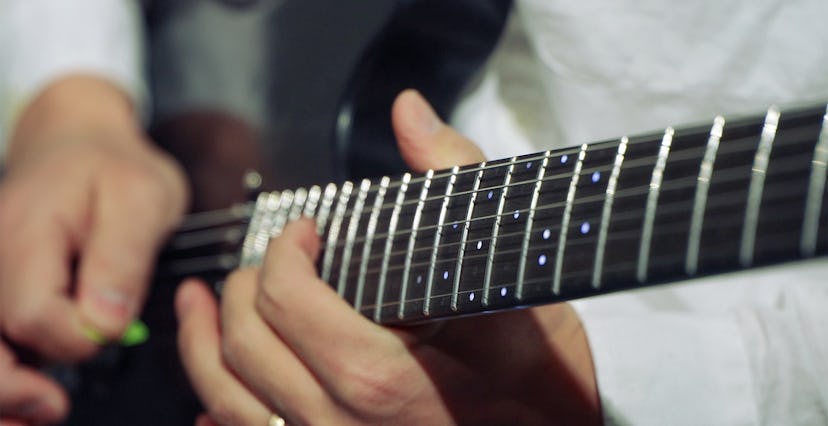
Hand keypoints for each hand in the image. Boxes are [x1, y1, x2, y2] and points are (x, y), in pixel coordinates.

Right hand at [0, 76, 187, 422]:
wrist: (81, 143)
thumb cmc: (113, 167)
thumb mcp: (142, 198)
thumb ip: (123, 258)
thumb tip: (107, 322)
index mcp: (25, 237)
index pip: (32, 312)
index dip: (74, 337)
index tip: (115, 330)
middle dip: (13, 389)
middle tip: (51, 407)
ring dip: (6, 389)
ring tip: (40, 410)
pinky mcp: (3, 292)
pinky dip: (10, 371)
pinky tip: (32, 393)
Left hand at [176, 90, 599, 424]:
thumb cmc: (544, 386)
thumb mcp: (519, 284)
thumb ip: (459, 189)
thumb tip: (412, 115)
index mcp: (380, 377)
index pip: (287, 301)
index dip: (285, 252)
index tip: (304, 233)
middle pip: (246, 344)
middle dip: (242, 288)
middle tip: (268, 262)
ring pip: (227, 398)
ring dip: (202, 343)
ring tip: (197, 305)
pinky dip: (220, 409)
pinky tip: (213, 395)